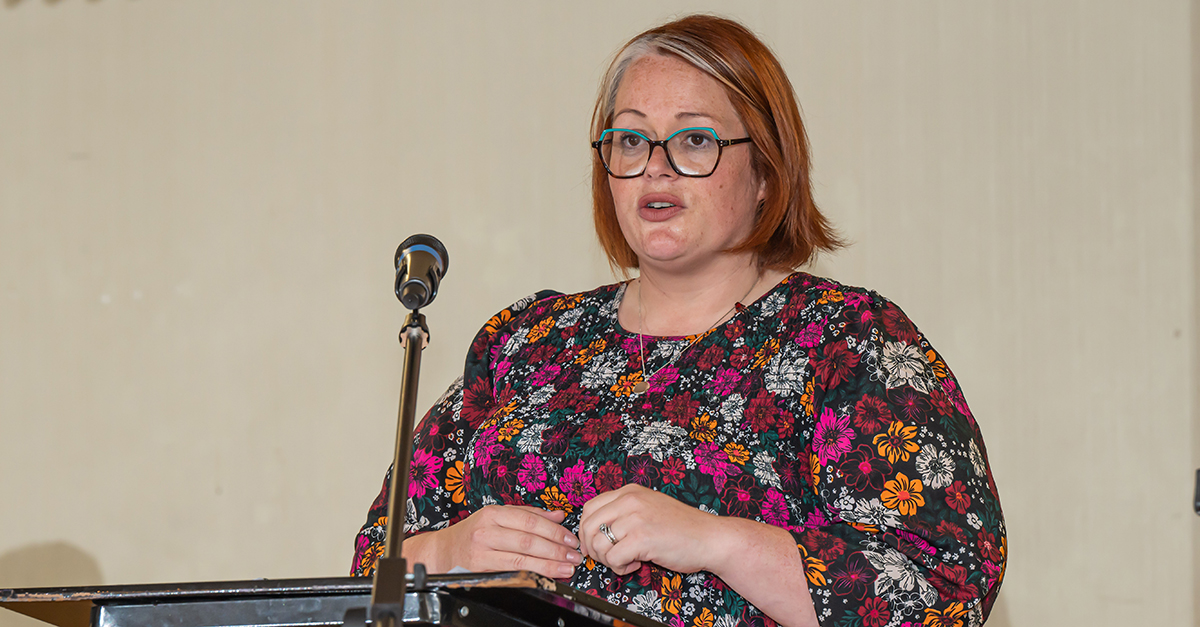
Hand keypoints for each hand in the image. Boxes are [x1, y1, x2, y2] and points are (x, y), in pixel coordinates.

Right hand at [424, 505, 581, 578]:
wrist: (442, 552)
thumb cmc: (472, 533)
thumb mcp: (497, 516)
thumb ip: (529, 514)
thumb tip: (558, 514)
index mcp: (493, 514)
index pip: (530, 521)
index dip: (554, 531)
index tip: (570, 539)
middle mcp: (486, 532)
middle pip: (528, 541)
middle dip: (556, 550)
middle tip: (574, 555)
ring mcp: (481, 553)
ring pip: (521, 560)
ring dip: (549, 565)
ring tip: (567, 567)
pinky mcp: (480, 572)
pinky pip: (511, 574)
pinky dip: (532, 575)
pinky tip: (547, 576)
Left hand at [578, 484, 722, 575]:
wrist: (711, 538)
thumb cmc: (683, 529)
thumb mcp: (649, 509)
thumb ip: (624, 513)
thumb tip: (595, 532)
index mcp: (630, 492)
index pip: (589, 508)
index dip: (587, 531)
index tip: (596, 545)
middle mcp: (630, 500)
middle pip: (588, 526)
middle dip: (593, 548)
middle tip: (610, 558)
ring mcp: (635, 518)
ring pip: (598, 544)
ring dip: (609, 560)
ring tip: (628, 561)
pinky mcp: (642, 538)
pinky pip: (613, 558)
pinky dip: (621, 568)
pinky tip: (636, 565)